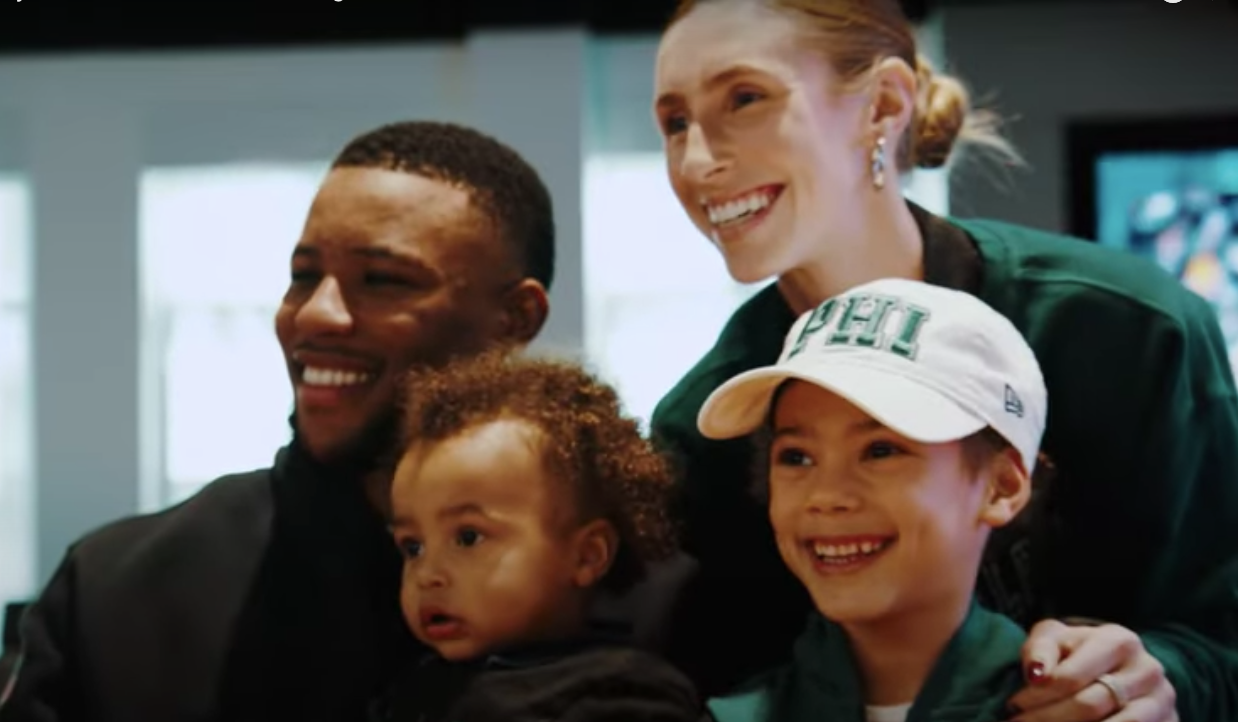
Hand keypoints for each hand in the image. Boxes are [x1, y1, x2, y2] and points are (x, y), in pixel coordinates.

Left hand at [1006, 619, 1176, 721]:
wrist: (1121, 668)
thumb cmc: (1077, 653)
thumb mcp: (1056, 640)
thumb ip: (1040, 650)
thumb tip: (1036, 673)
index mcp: (1119, 641)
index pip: (1072, 676)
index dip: (1038, 695)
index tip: (1012, 705)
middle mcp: (1148, 669)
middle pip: (1090, 706)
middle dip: (1047, 719)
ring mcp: (1163, 701)